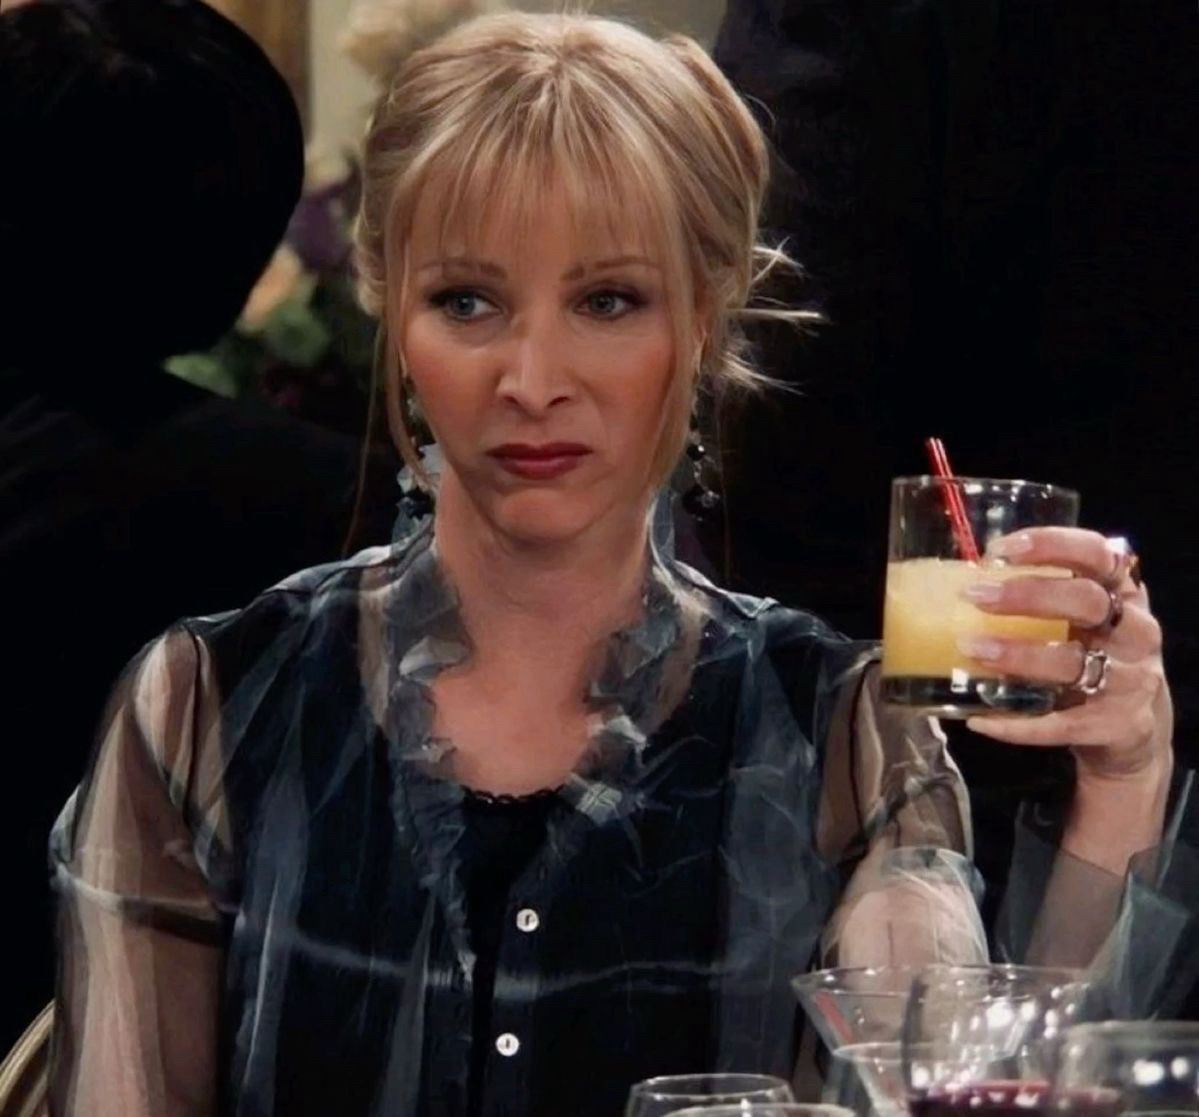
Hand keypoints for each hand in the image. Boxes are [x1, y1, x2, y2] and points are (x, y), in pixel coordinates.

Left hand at [958, 527, 1171, 791]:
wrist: (1132, 727)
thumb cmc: (1091, 655)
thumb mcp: (1081, 619)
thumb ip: (1042, 597)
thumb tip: (963, 580)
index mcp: (1124, 593)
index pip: (1097, 554)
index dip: (1052, 545)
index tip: (1001, 549)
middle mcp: (1135, 631)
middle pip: (1087, 602)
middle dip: (1029, 595)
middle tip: (976, 596)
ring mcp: (1131, 680)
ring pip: (1073, 663)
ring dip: (1018, 655)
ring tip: (971, 648)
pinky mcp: (1119, 725)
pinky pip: (1061, 724)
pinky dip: (1018, 724)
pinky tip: (979, 719)